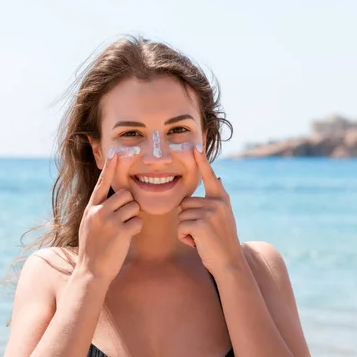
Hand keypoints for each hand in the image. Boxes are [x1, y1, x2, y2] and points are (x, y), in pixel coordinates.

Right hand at [77, 150, 142, 281]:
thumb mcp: (89, 224)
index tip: (116, 153)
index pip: (101, 183)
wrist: (91, 270)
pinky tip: (127, 237)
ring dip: (133, 217)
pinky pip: (138, 221)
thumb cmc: (93, 248)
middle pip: (125, 195)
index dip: (110, 168)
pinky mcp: (121, 232)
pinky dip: (136, 228)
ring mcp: (109, 221)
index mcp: (91, 208)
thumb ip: (99, 210)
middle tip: (124, 219)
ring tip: (123, 229)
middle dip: (129, 205)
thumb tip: (114, 199)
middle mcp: (99, 211)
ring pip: (133, 207)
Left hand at [177, 145, 243, 275]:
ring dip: (186, 230)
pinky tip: (198, 243)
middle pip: (184, 203)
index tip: (195, 147)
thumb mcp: (224, 216)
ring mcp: (209, 212)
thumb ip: (218, 197)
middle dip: (187, 220)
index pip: (210, 177)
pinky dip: (184, 238)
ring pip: (181, 216)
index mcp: (221, 199)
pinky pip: (180, 227)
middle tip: (203, 233)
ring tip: (202, 238)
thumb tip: (219, 177)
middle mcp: (217, 203)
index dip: (202, 162)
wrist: (229, 263)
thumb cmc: (221, 241)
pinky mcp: (201, 224)